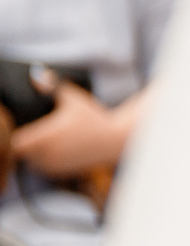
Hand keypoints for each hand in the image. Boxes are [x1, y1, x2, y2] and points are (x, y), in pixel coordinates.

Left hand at [12, 81, 135, 178]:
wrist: (117, 139)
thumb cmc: (95, 117)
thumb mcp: (74, 98)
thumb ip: (52, 87)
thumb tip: (36, 74)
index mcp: (48, 135)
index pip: (17, 143)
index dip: (17, 136)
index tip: (23, 129)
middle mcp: (51, 152)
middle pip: (22, 154)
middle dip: (25, 145)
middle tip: (31, 135)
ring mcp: (58, 164)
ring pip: (32, 164)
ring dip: (33, 155)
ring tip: (42, 143)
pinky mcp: (65, 171)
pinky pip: (45, 170)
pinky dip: (45, 163)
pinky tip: (53, 151)